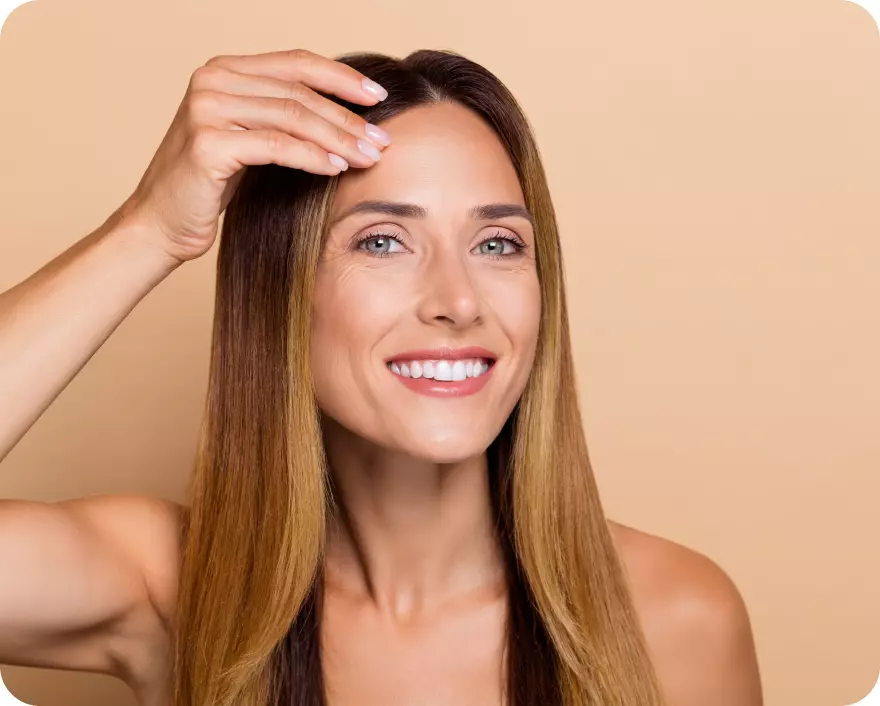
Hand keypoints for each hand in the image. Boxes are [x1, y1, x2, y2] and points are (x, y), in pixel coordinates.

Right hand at [118, 48, 390, 263]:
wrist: (159, 223)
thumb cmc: (209, 186)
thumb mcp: (249, 139)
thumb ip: (282, 116)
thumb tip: (348, 114)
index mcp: (223, 70)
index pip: (295, 62)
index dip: (341, 77)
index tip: (378, 97)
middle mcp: (211, 80)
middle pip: (298, 92)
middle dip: (347, 117)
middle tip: (382, 140)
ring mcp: (206, 109)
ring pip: (292, 117)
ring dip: (338, 138)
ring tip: (370, 157)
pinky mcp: (207, 144)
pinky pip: (276, 146)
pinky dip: (312, 157)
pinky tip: (337, 168)